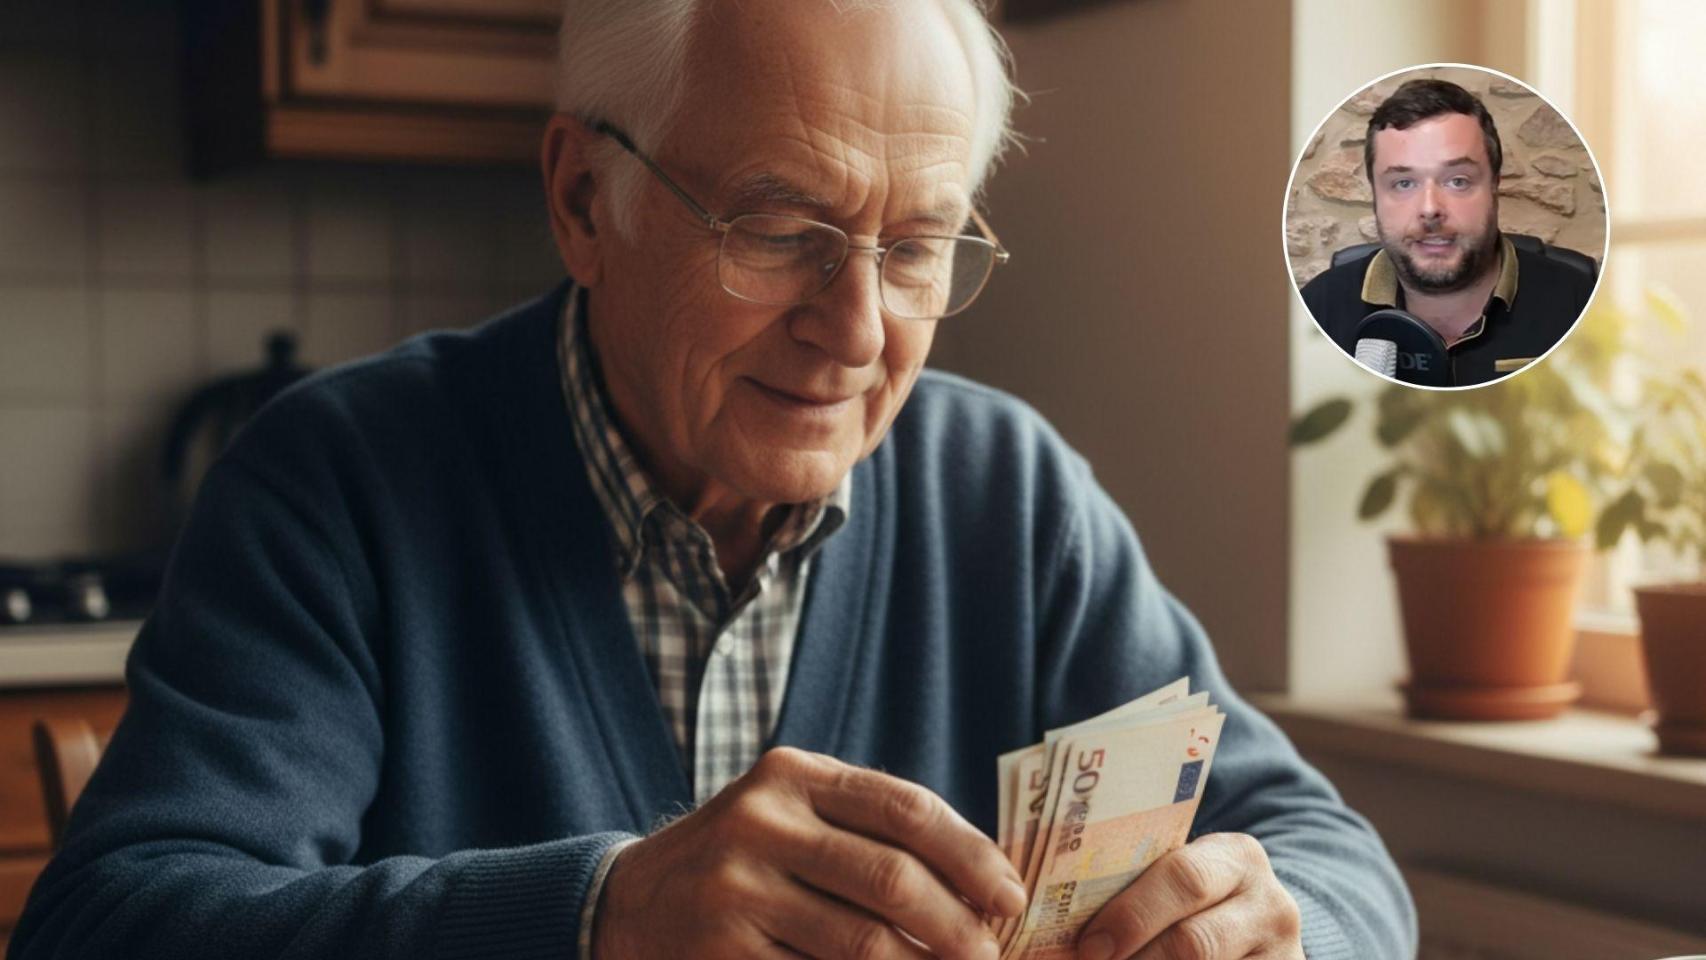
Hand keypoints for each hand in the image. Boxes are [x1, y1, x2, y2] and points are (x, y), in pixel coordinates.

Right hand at [592, 746, 1027, 958]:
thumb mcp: (794, 815)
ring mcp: (736, 889)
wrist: (629, 903)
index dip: (971, 854)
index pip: (905, 808)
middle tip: (990, 955)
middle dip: (958, 925)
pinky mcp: (722, 951)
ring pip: (862, 941)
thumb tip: (983, 883)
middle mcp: (761, 821)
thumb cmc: (744, 860)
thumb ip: (870, 831)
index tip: (1011, 895)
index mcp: (792, 775)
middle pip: (891, 877)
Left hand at [1075, 833, 1302, 959]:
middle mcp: (1271, 905)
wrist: (1258, 930)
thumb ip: (1135, 888)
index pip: (1182, 879)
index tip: (1089, 945)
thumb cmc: (1193, 902)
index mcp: (1236, 858)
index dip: (1131, 916)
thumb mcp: (1177, 882)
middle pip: (1193, 943)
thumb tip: (1048, 917)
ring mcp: (1284, 955)